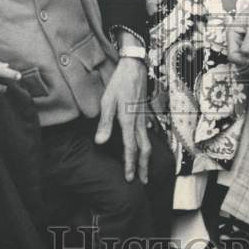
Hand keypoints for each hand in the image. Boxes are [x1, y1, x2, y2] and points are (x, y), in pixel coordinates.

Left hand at [95, 56, 149, 183]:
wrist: (134, 66)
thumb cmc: (119, 82)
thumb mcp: (107, 101)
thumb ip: (104, 123)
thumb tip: (100, 142)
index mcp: (128, 121)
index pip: (131, 149)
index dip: (130, 165)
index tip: (129, 179)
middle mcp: (139, 122)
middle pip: (144, 150)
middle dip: (143, 167)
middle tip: (142, 181)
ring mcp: (144, 117)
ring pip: (148, 142)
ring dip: (146, 158)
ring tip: (144, 169)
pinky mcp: (144, 113)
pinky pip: (147, 133)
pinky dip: (147, 145)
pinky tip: (144, 147)